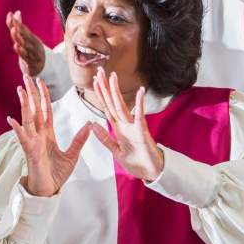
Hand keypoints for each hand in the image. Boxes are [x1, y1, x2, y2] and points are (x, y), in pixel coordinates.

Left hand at [6, 11, 45, 76]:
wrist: (42, 64)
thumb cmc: (31, 48)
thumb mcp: (26, 38)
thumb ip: (20, 26)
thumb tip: (16, 12)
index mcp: (30, 37)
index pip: (22, 28)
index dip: (16, 22)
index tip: (10, 14)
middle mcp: (32, 44)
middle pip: (24, 36)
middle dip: (18, 30)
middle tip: (13, 24)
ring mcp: (33, 53)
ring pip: (25, 47)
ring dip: (20, 41)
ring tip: (15, 35)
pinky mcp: (32, 63)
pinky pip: (27, 58)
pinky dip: (22, 52)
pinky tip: (17, 47)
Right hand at [8, 75, 91, 196]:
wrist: (49, 190)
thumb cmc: (57, 174)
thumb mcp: (72, 155)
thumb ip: (79, 140)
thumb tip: (90, 124)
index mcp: (48, 134)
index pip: (45, 110)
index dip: (43, 96)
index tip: (40, 81)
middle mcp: (38, 134)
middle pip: (34, 109)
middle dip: (31, 93)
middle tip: (26, 76)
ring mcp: (32, 141)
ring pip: (27, 119)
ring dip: (24, 104)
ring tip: (20, 90)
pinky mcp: (29, 151)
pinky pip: (22, 138)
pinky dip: (17, 129)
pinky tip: (11, 119)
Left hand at [91, 67, 162, 181]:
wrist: (151, 172)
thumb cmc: (136, 162)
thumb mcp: (115, 151)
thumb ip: (105, 138)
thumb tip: (92, 125)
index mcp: (118, 127)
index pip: (106, 107)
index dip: (100, 94)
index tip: (95, 80)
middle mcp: (124, 123)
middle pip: (112, 102)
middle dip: (105, 87)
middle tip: (100, 71)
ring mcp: (133, 125)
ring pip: (122, 105)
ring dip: (116, 91)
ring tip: (112, 76)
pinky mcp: (142, 131)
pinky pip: (140, 115)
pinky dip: (140, 103)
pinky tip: (140, 91)